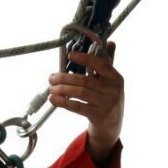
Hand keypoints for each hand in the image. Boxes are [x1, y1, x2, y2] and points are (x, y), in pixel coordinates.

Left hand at [47, 47, 123, 162]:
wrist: (112, 124)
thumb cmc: (108, 97)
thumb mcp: (111, 80)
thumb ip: (108, 62)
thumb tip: (110, 42)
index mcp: (116, 78)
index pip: (101, 64)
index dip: (85, 58)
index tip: (70, 55)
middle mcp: (113, 90)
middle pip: (85, 80)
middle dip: (65, 78)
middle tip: (51, 77)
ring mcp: (106, 104)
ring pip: (80, 93)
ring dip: (62, 89)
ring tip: (51, 88)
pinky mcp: (97, 116)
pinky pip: (77, 107)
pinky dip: (63, 102)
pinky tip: (53, 99)